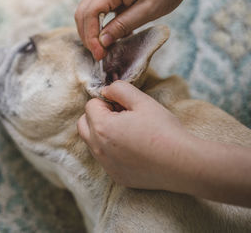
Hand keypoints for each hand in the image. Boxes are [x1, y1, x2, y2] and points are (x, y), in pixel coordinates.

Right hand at [75, 0, 210, 59]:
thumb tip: (102, 42)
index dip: (91, 38)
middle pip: (83, 11)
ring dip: (92, 29)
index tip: (100, 55)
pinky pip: (100, 4)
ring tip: (104, 46)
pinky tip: (113, 32)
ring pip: (88, 8)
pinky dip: (101, 20)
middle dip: (87, 35)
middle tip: (99, 54)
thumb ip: (123, 26)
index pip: (89, 15)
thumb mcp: (149, 9)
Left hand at [77, 81, 250, 206]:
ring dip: (102, 132)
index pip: (90, 105)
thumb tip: (105, 91)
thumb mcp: (142, 101)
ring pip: (92, 142)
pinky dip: (111, 150)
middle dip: (97, 116)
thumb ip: (119, 89)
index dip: (107, 101)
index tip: (124, 106)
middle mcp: (98, 148)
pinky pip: (104, 159)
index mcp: (102, 127)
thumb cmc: (163, 130)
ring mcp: (106, 164)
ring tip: (127, 131)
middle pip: (83, 124)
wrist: (183, 164)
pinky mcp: (115, 176)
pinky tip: (133, 149)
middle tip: (121, 115)